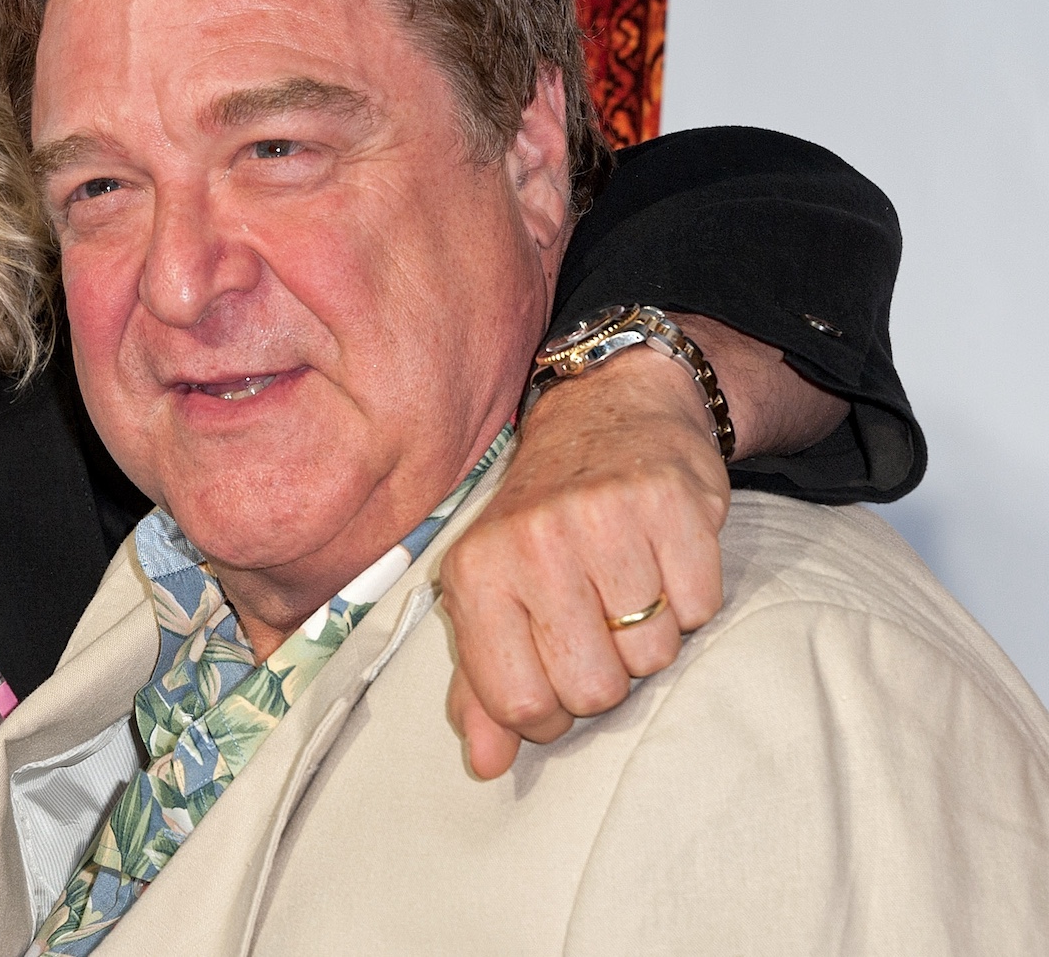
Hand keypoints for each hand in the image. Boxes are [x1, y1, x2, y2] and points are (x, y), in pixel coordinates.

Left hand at [440, 313, 849, 777]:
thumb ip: (482, 685)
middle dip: (607, 674)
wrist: (606, 413)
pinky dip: (692, 598)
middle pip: (593, 689)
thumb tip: (485, 764)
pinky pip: (701, 609)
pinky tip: (664, 558)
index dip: (551, 712)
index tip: (557, 675)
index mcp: (476, 574)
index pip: (521, 703)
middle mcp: (531, 543)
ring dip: (652, 634)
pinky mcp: (669, 503)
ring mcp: (601, 520)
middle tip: (599, 622)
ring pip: (654, 654)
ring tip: (630, 582)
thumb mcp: (493, 593)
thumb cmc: (543, 520)